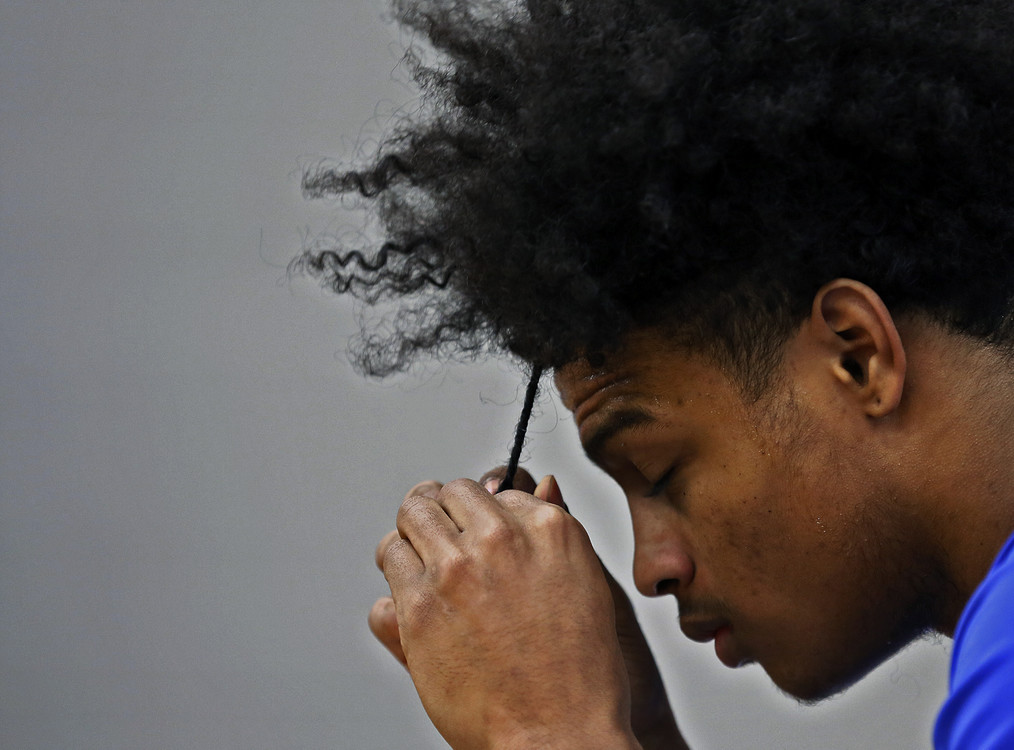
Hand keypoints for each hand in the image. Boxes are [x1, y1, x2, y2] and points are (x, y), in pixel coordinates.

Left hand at [373, 475, 638, 749]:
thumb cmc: (578, 672)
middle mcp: (499, 538)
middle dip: (441, 511)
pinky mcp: (419, 608)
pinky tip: (411, 599)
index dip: (482, 513)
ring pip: (410, 518)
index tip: (478, 533)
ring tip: (419, 560)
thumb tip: (539, 482)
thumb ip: (553, 527)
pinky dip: (395, 577)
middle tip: (440, 535)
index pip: (493, 489)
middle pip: (447, 494)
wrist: (557, 735)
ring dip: (412, 535)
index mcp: (547, 527)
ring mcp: (455, 570)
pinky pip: (389, 564)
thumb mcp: (586, 583)